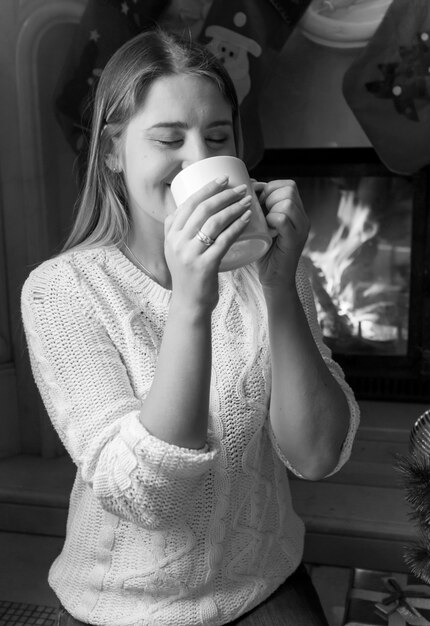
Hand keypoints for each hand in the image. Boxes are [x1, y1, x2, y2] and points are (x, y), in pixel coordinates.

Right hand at [165, 177, 251, 310]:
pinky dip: (237, 226)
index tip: (224, 179)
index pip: (188, 203)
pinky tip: (248, 218)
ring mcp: (190, 254)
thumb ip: (180, 230)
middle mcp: (177, 242)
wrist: (189, 304)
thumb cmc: (189, 275)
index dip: (207, 188)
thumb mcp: (176, 249)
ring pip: (214, 222)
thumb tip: (193, 205)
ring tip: (248, 201)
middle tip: (241, 188)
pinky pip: (224, 240)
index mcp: (170, 234)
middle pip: (202, 209)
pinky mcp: (204, 265)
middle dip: (224, 194)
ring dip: (233, 208)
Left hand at [256, 180, 309, 291]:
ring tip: (264, 222)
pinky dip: (270, 220)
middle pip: (289, 189)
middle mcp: (303, 218)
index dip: (270, 188)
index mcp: (297, 212)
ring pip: (287, 202)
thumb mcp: (263, 224)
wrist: (274, 280)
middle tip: (260, 213)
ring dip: (270, 208)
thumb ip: (261, 207)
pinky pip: (282, 219)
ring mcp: (301, 229)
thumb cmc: (265, 252)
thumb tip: (250, 183)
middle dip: (269, 196)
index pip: (288, 185)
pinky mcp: (295, 240)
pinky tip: (266, 229)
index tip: (258, 202)